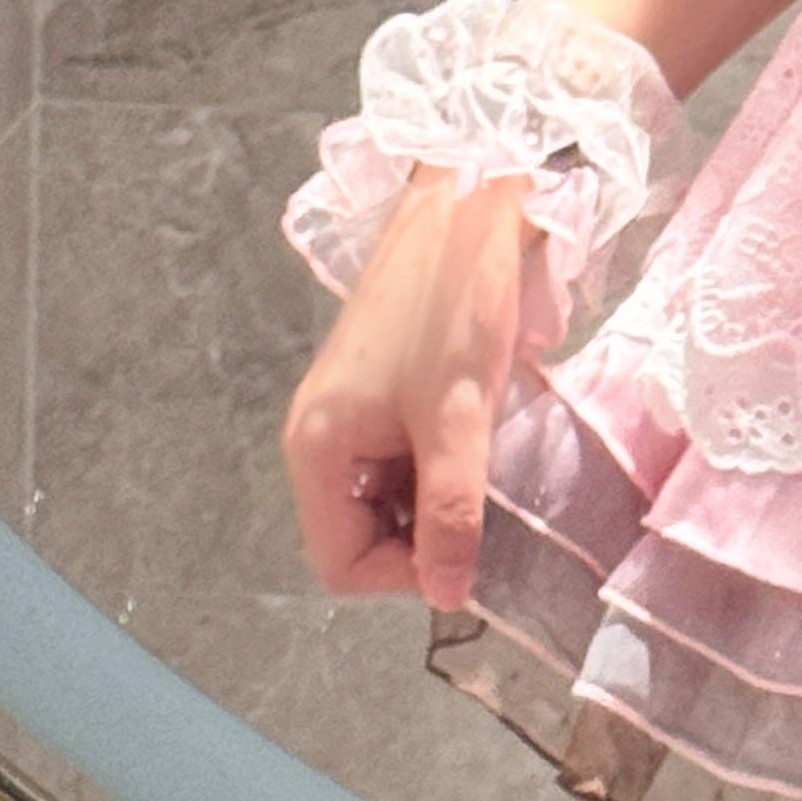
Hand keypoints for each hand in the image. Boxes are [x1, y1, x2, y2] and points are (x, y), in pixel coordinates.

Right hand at [280, 164, 538, 607]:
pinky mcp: (384, 392)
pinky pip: (407, 459)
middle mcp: (320, 439)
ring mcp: (351, 415)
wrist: (468, 203)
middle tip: (486, 498)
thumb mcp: (459, 416)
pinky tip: (480, 431)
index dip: (405, 573)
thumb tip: (450, 597)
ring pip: (391, 498)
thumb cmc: (454, 301)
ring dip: (441, 495)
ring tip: (485, 454)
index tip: (468, 544)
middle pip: (364, 534)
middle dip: (426, 532)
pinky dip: (444, 461)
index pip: (343, 565)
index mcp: (315, 449)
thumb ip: (453, 511)